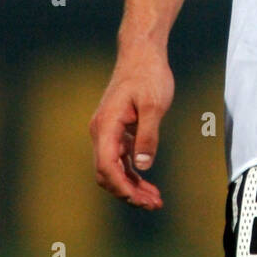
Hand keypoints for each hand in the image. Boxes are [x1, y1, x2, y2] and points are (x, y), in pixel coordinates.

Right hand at [89, 52, 174, 209]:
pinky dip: (132, 174)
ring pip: (113, 169)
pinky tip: (148, 184)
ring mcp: (107, 132)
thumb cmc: (148, 75)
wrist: (142, 53)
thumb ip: (148, 134)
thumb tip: (143, 165)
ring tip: (155, 200)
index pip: (107, 165)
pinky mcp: (116, 131)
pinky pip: (120, 159)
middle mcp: (101, 131)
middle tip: (154, 204)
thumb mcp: (154, 104)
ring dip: (131, 186)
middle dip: (128, 193)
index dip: (122, 186)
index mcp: (106, 125)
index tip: (140, 199)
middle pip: (107, 173)